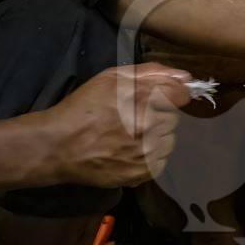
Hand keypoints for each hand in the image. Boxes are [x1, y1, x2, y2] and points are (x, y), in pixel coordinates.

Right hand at [44, 63, 191, 187]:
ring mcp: (147, 150)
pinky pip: (162, 160)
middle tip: (132, 119)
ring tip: (130, 137)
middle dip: (157, 115)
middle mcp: (149, 124)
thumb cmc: (84, 108)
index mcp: (142, 97)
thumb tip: (185, 77)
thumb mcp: (111, 78)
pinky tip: (130, 152)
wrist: (59, 146)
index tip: (158, 100)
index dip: (171, 96)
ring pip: (169, 140)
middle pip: (173, 117)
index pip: (180, 95)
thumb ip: (152, 72)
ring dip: (156, 137)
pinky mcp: (144, 171)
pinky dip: (151, 157)